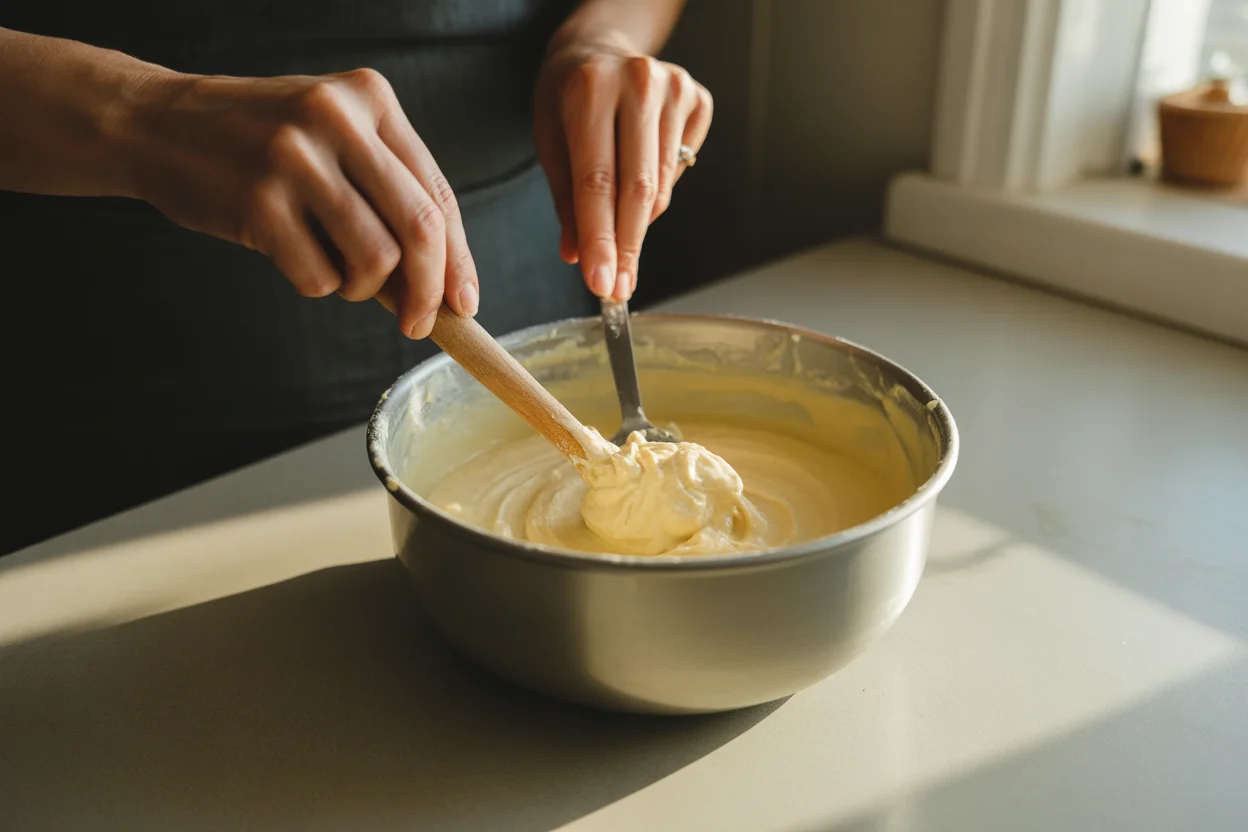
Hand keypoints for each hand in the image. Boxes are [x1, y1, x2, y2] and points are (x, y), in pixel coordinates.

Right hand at [125, 68, 476, 337]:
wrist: (157, 124)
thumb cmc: (260, 142)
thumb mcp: (334, 137)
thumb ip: (388, 193)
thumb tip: (442, 286)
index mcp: (370, 98)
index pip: (437, 194)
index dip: (459, 258)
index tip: (464, 302)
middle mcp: (337, 120)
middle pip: (419, 229)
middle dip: (429, 291)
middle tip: (419, 323)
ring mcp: (295, 159)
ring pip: (375, 260)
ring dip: (364, 289)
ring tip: (337, 270)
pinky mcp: (258, 202)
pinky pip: (320, 278)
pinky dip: (317, 284)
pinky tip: (293, 255)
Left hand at [534, 35, 711, 300]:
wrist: (597, 49)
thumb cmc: (568, 98)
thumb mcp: (550, 141)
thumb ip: (566, 201)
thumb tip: (578, 257)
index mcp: (590, 90)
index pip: (597, 182)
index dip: (601, 239)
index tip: (602, 283)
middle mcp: (638, 82)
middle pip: (638, 189)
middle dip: (627, 247)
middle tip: (619, 289)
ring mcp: (674, 87)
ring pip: (662, 185)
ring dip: (640, 223)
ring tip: (620, 236)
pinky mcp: (698, 98)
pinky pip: (681, 170)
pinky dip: (660, 190)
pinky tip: (640, 178)